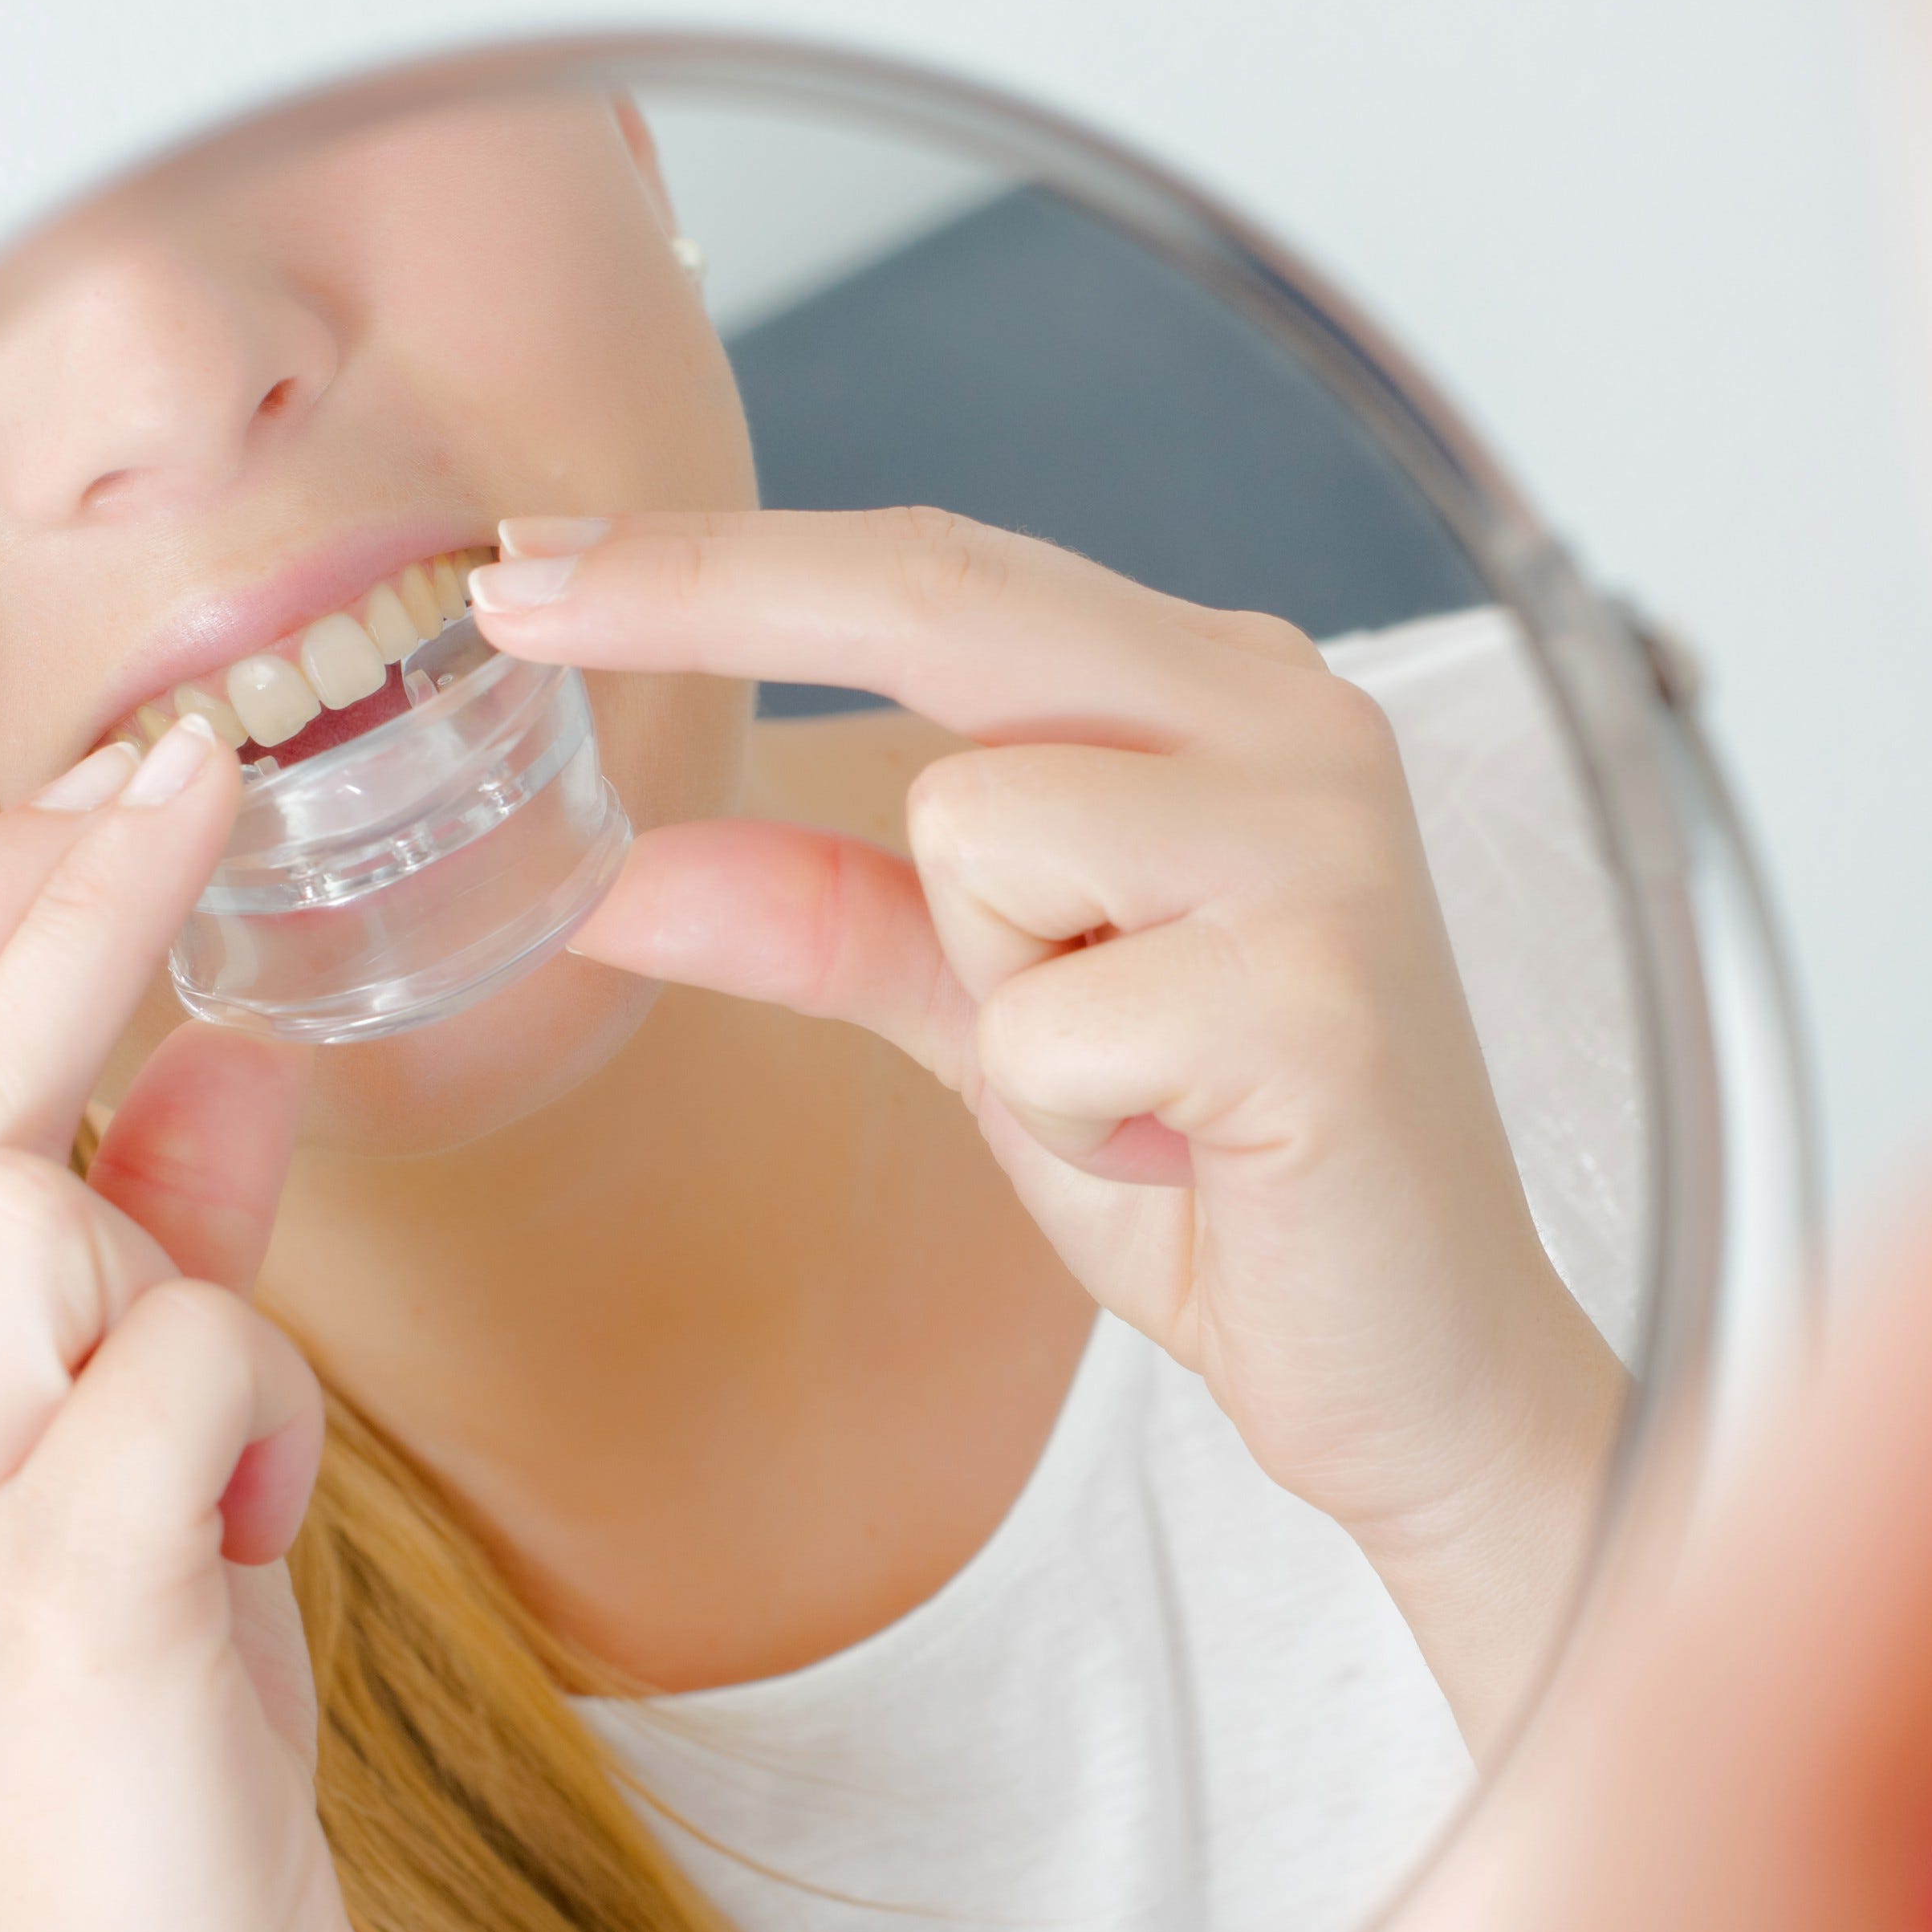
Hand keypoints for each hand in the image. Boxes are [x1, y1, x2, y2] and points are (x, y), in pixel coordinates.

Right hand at [0, 724, 428, 1931]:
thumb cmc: (122, 1767)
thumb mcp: (132, 1474)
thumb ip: (152, 1260)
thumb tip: (214, 1064)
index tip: (102, 779)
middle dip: (79, 912)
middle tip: (195, 781)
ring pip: (58, 1213)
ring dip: (190, 1296)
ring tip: (215, 1475)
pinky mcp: (37, 1586)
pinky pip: (199, 1354)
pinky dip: (268, 1421)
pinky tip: (242, 1544)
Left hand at [476, 509, 1624, 1752]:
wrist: (1425, 1371)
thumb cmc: (1231, 1176)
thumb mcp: (995, 1025)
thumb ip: (833, 926)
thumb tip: (616, 875)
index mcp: (1220, 698)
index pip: (940, 573)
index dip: (722, 561)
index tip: (524, 566)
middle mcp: (1291, 721)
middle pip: (945, 600)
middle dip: (709, 593)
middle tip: (506, 605)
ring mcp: (1321, 844)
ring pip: (976, 829)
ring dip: (997, 1000)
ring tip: (1136, 1086)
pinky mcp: (1322, 994)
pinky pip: (1046, 1020)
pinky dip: (1072, 1116)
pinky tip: (1193, 1149)